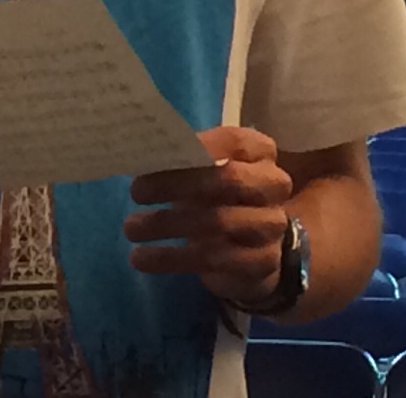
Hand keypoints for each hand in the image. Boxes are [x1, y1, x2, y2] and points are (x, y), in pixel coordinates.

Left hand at [125, 126, 293, 307]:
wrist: (253, 247)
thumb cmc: (220, 195)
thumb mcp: (207, 171)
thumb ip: (185, 160)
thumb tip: (142, 154)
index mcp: (261, 152)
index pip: (234, 141)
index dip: (198, 146)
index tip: (157, 154)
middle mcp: (274, 185)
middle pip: (228, 179)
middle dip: (177, 184)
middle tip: (136, 191)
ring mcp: (271, 225)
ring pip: (218, 222)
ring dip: (167, 224)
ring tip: (131, 227)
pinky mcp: (261, 262)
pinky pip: (213, 259)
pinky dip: (171, 258)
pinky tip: (141, 258)